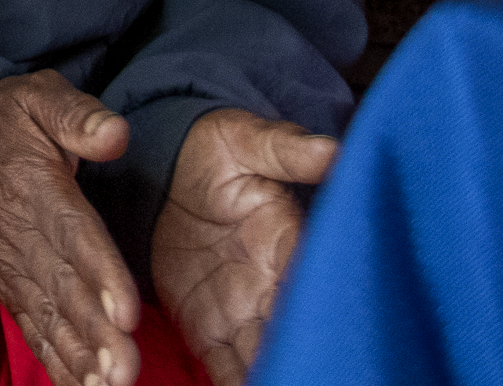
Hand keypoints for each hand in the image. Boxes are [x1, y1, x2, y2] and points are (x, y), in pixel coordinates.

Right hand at [0, 71, 138, 385]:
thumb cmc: (13, 117)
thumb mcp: (40, 96)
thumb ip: (77, 114)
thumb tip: (115, 134)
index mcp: (34, 182)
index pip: (70, 231)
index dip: (98, 271)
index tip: (125, 311)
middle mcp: (20, 230)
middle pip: (60, 285)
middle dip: (93, 332)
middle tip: (124, 368)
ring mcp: (11, 261)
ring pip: (45, 313)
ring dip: (76, 354)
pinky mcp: (8, 281)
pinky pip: (29, 323)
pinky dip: (53, 359)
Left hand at [148, 107, 334, 385]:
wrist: (168, 169)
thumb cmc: (215, 149)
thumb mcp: (248, 139)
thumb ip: (287, 150)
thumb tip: (334, 148)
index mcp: (290, 244)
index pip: (314, 287)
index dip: (323, 317)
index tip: (330, 341)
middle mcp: (274, 288)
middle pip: (295, 336)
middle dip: (304, 359)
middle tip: (300, 374)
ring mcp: (243, 314)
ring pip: (263, 360)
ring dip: (273, 376)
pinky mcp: (209, 329)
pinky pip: (222, 368)